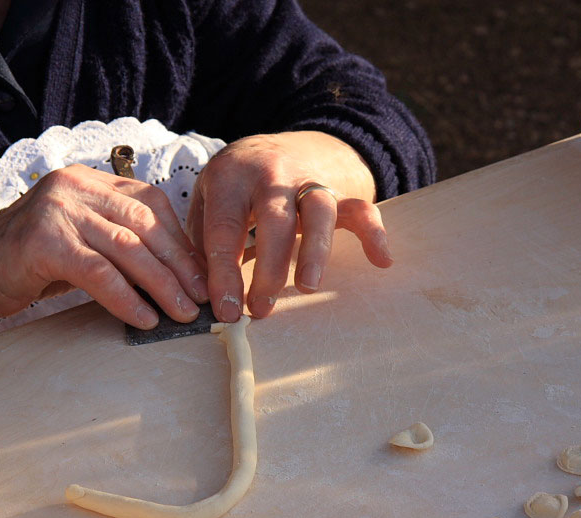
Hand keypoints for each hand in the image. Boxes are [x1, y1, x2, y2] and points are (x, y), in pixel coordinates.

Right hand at [0, 164, 208, 327]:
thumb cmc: (29, 261)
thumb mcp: (82, 241)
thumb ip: (121, 244)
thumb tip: (177, 274)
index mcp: (90, 181)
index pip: (151, 205)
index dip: (181, 241)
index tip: (201, 273)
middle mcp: (76, 186)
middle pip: (146, 225)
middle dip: (180, 265)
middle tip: (202, 298)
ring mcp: (59, 209)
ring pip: (129, 249)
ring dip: (162, 285)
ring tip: (182, 313)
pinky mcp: (45, 241)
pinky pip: (100, 273)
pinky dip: (127, 298)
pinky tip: (145, 318)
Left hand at [187, 131, 393, 321]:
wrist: (286, 144)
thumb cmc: (239, 185)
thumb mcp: (209, 199)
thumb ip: (202, 239)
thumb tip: (198, 293)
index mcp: (230, 177)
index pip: (224, 229)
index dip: (223, 273)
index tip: (225, 310)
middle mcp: (271, 174)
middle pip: (274, 220)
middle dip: (268, 268)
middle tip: (261, 308)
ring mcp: (309, 180)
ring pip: (318, 210)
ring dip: (315, 248)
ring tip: (308, 286)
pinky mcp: (340, 190)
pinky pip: (362, 208)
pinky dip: (374, 233)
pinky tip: (382, 260)